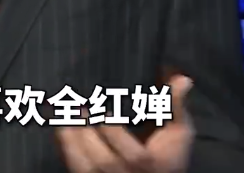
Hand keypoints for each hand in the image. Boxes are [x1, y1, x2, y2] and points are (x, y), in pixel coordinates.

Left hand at [57, 75, 193, 172]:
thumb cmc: (168, 151)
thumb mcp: (178, 131)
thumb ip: (176, 105)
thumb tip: (182, 79)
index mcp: (150, 165)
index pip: (133, 156)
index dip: (114, 133)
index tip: (102, 110)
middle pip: (104, 164)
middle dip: (87, 135)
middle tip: (77, 108)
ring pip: (85, 169)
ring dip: (70, 143)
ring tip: (63, 118)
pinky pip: (75, 169)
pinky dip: (66, 151)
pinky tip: (60, 131)